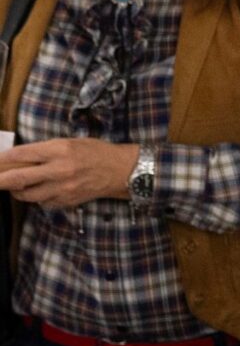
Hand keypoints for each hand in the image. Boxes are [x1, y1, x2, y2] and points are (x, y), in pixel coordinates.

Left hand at [0, 139, 139, 207]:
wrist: (122, 171)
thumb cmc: (96, 152)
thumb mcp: (70, 142)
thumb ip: (46, 150)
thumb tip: (19, 158)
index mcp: (60, 150)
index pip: (22, 154)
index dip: (3, 158)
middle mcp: (59, 170)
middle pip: (18, 178)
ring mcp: (63, 188)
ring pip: (27, 194)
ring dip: (17, 190)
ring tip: (17, 186)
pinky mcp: (67, 201)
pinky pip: (43, 202)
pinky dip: (37, 197)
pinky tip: (41, 191)